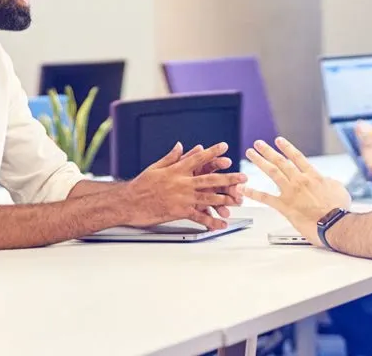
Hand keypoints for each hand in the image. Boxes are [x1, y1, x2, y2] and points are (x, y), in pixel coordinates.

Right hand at [124, 142, 247, 229]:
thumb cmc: (141, 185)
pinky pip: (199, 217)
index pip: (198, 158)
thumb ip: (171, 157)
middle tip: (242, 177)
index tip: (225, 147)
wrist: (129, 202)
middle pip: (210, 179)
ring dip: (225, 198)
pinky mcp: (179, 212)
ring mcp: (182, 198)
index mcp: (177, 170)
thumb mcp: (156, 167)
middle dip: (228, 178)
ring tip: (238, 199)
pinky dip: (211, 221)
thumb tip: (181, 146)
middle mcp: (182, 183)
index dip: (212, 152)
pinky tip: (221, 224)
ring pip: (208, 198)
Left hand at [242, 137, 351, 246]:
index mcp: (313, 175)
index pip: (297, 157)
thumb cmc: (338, 209)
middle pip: (280, 161)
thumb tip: (327, 181)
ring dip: (259, 161)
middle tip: (258, 144)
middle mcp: (299, 180)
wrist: (333, 223)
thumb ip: (330, 182)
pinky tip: (243, 189)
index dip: (287, 147)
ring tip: (251, 154)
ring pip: (272, 172)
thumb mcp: (339, 189)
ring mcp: (290, 191)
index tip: (279, 141)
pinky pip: (265, 197)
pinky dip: (252, 192)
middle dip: (268, 151)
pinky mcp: (284, 206)